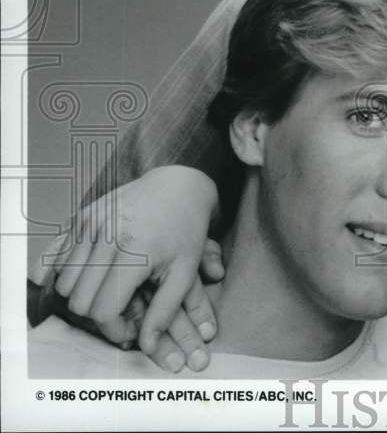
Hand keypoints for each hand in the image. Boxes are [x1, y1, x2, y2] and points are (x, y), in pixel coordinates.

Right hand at [48, 165, 220, 369]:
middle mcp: (105, 236)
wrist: (178, 185)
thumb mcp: (185, 271)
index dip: (114, 329)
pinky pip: (53, 258)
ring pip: (63, 283)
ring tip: (108, 293)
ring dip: (81, 296)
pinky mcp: (79, 217)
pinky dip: (62, 274)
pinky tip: (85, 277)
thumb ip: (165, 311)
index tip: (129, 329)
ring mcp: (88, 224)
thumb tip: (146, 347)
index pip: (103, 310)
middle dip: (97, 315)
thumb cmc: (186, 230)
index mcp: (135, 251)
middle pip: (78, 300)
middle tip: (119, 312)